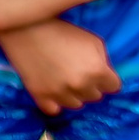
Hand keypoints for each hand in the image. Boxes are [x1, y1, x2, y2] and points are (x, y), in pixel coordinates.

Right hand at [0, 18, 120, 115]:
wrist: (25, 29)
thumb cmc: (62, 31)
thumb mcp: (92, 40)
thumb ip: (103, 61)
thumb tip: (103, 75)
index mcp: (97, 70)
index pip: (113, 87)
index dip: (106, 78)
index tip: (97, 72)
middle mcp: (80, 85)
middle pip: (94, 96)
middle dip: (90, 85)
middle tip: (78, 73)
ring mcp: (59, 92)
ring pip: (75, 104)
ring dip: (73, 94)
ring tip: (64, 81)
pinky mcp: (39, 95)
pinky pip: (53, 110)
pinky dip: (55, 103)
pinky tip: (53, 92)